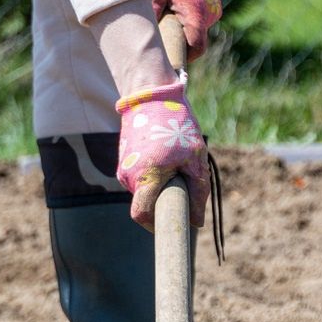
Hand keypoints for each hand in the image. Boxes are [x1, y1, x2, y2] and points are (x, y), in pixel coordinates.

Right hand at [116, 82, 209, 229]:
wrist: (150, 95)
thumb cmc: (175, 125)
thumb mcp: (195, 158)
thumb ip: (198, 192)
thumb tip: (197, 223)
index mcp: (146, 177)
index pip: (141, 215)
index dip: (153, 226)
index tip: (168, 225)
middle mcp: (128, 176)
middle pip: (145, 203)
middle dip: (162, 200)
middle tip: (181, 180)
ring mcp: (123, 168)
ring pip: (143, 191)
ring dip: (158, 186)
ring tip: (172, 161)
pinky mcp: (123, 161)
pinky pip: (139, 179)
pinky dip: (152, 175)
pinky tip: (163, 155)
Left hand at [147, 0, 221, 59]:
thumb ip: (151, 12)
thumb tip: (144, 37)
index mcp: (197, 11)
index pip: (196, 49)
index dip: (182, 58)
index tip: (167, 59)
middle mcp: (210, 11)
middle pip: (195, 41)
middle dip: (178, 44)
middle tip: (158, 40)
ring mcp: (212, 6)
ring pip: (195, 30)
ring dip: (180, 30)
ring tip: (163, 19)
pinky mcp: (210, 1)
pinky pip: (197, 18)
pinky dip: (185, 20)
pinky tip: (170, 10)